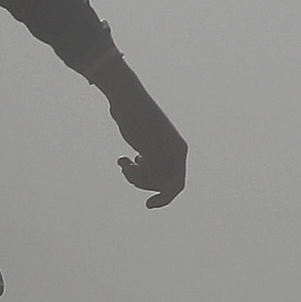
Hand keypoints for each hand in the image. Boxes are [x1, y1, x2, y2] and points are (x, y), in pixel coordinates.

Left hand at [111, 86, 186, 207]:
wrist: (124, 97)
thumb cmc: (137, 120)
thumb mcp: (147, 148)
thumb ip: (158, 170)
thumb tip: (167, 188)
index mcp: (178, 151)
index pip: (177, 184)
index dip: (165, 198)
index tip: (148, 204)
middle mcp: (172, 151)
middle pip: (162, 182)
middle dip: (143, 182)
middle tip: (128, 171)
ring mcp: (160, 149)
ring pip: (151, 175)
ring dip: (135, 175)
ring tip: (122, 164)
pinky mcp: (148, 146)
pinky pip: (143, 167)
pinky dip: (132, 167)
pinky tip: (122, 159)